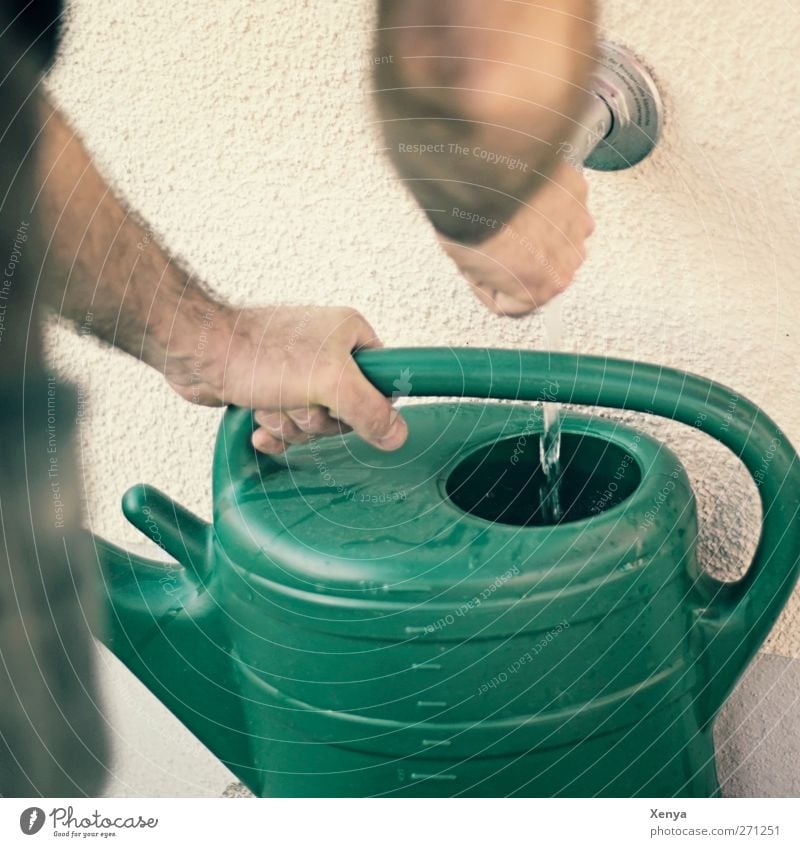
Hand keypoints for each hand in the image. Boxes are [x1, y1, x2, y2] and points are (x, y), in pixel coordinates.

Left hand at [166, 305, 407, 454]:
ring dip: (291, 424)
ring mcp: (299, 373)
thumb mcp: (328, 382)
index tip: (342, 405)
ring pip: (315, 423)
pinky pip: (289, 428)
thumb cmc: (258, 352)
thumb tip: (398, 434)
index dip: (366, 405)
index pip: (384, 383)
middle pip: (347, 411)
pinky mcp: (274, 391)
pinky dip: (274, 431)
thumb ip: (369, 410)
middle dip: (318, 419)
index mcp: (350, 336)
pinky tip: (258, 422)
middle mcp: (327, 352)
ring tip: (271, 403)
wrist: (198, 352)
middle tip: (299, 401)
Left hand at [439, 161, 593, 316]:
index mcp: (545, 287)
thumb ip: (490, 279)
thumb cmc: (473, 220)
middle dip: (519, 261)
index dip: (492, 288)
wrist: (483, 171)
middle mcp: (570, 259)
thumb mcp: (469, 268)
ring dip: (537, 231)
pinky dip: (545, 202)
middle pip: (540, 270)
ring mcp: (577, 224)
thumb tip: (489, 273)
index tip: (481, 276)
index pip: (518, 303)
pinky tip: (522, 197)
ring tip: (507, 217)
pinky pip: (560, 206)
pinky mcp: (578, 192)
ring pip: (555, 239)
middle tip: (492, 244)